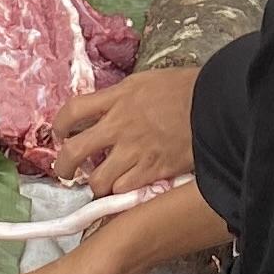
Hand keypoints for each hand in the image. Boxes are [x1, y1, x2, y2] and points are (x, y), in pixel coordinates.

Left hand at [54, 66, 198, 193]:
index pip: (72, 111)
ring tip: (102, 182)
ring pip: (97, 180)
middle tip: (67, 171)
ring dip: (96, 183)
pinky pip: (123, 190)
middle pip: (73, 151)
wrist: (215, 104)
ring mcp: (134, 151)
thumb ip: (119, 98)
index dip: (58, 125)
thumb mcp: (144, 82)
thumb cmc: (183, 88)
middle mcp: (119, 126)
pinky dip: (121, 191)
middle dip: (63, 166)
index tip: (59, 134)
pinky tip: (126, 185)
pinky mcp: (152, 171)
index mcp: (116, 99)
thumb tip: (103, 110)